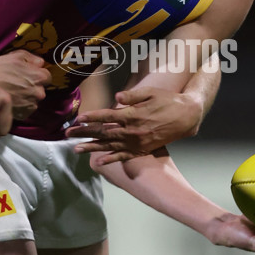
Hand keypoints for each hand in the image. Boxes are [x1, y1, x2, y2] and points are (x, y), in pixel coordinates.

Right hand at [0, 52, 50, 120]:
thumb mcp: (16, 56)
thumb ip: (32, 58)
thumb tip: (41, 63)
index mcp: (39, 77)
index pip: (47, 77)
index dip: (37, 75)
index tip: (28, 75)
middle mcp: (39, 93)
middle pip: (41, 89)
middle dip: (32, 87)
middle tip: (18, 83)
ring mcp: (31, 105)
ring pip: (34, 100)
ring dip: (27, 97)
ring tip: (13, 92)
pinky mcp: (23, 115)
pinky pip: (27, 110)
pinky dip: (21, 106)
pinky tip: (12, 100)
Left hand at [66, 86, 202, 162]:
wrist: (187, 116)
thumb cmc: (168, 100)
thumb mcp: (151, 93)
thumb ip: (133, 96)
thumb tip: (117, 98)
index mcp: (133, 115)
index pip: (107, 116)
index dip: (92, 117)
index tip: (78, 119)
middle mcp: (133, 131)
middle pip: (104, 133)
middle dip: (84, 133)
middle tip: (67, 134)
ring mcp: (138, 142)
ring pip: (110, 146)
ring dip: (92, 148)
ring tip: (76, 149)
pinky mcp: (143, 149)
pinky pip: (124, 156)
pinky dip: (111, 159)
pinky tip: (99, 161)